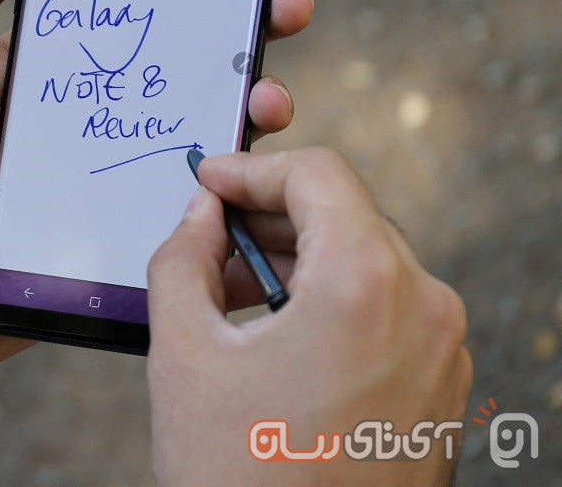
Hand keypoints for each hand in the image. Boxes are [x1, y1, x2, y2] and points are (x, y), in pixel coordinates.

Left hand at [0, 0, 313, 370]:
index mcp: (44, 78)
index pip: (131, 24)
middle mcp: (79, 128)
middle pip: (176, 83)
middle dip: (237, 49)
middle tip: (281, 21)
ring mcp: (97, 191)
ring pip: (190, 155)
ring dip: (242, 126)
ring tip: (268, 108)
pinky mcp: (106, 253)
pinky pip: (175, 232)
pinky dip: (220, 215)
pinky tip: (256, 199)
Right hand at [147, 149, 471, 486]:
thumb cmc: (242, 475)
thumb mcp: (185, 352)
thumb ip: (182, 257)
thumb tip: (200, 213)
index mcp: (367, 283)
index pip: (317, 175)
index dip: (252, 168)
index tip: (208, 181)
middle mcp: (424, 307)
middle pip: (345, 216)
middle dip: (269, 219)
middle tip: (208, 242)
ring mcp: (442, 351)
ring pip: (366, 262)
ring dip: (298, 261)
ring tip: (232, 297)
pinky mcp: (441, 387)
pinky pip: (385, 309)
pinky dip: (330, 301)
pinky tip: (274, 336)